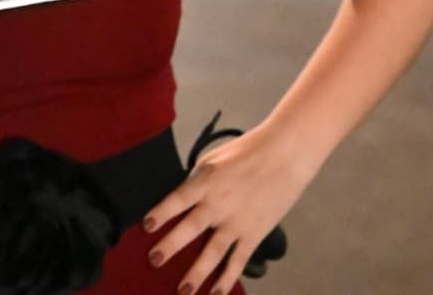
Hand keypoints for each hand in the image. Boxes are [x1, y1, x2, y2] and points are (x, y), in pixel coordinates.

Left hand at [144, 124, 314, 294]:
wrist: (285, 155)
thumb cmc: (247, 152)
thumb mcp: (213, 159)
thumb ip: (196, 181)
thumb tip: (183, 201)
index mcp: (206, 181)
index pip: (177, 199)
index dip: (161, 213)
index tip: (146, 226)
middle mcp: (218, 203)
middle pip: (190, 228)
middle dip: (171, 246)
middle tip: (154, 260)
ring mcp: (237, 221)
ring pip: (213, 251)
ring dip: (197, 273)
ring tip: (183, 291)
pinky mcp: (254, 233)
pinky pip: (238, 259)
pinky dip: (227, 277)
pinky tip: (216, 292)